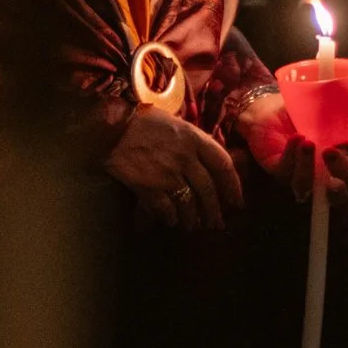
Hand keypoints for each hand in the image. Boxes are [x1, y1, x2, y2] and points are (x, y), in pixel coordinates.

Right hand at [103, 104, 244, 229]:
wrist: (110, 128)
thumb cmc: (142, 122)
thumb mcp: (174, 124)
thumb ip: (194, 142)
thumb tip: (210, 164)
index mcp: (194, 138)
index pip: (223, 165)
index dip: (233, 187)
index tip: (236, 202)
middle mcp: (185, 157)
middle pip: (208, 190)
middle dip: (214, 211)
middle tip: (215, 223)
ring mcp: (167, 173)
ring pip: (189, 203)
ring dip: (192, 218)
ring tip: (191, 225)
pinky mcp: (149, 186)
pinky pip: (167, 209)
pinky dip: (170, 217)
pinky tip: (170, 220)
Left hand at [230, 91, 347, 201]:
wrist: (271, 106)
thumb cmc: (303, 114)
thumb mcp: (332, 118)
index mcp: (334, 162)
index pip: (347, 178)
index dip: (346, 173)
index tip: (341, 153)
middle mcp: (317, 174)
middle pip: (333, 195)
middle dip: (335, 182)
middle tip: (329, 154)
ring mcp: (296, 174)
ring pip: (304, 187)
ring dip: (307, 166)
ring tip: (307, 141)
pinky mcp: (277, 169)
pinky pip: (285, 171)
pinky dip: (291, 155)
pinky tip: (295, 138)